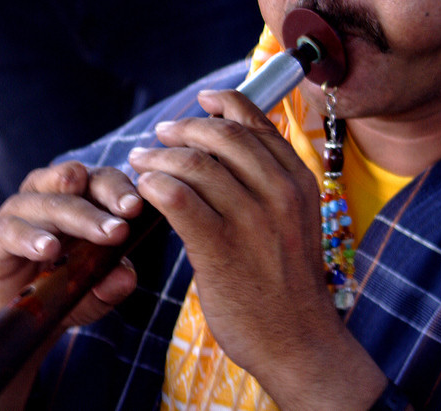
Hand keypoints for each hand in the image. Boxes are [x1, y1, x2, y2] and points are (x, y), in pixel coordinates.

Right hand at [0, 162, 140, 346]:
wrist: (20, 314)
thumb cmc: (66, 286)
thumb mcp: (96, 291)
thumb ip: (112, 284)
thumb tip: (126, 279)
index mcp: (84, 195)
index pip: (105, 179)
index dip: (121, 190)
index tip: (137, 208)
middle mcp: (53, 194)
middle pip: (81, 181)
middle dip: (105, 200)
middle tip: (123, 225)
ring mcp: (22, 212)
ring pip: (50, 203)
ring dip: (78, 218)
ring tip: (99, 235)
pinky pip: (12, 229)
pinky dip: (31, 237)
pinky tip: (48, 249)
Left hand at [129, 90, 385, 409]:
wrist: (299, 339)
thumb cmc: (288, 276)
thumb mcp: (295, 218)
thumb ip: (268, 181)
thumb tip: (226, 147)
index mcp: (299, 179)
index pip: (257, 123)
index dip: (225, 104)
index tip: (202, 101)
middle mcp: (281, 192)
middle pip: (223, 136)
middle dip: (185, 128)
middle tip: (161, 134)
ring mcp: (253, 220)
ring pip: (195, 164)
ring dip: (159, 156)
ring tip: (141, 161)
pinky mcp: (221, 249)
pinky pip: (178, 201)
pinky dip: (156, 185)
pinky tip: (145, 188)